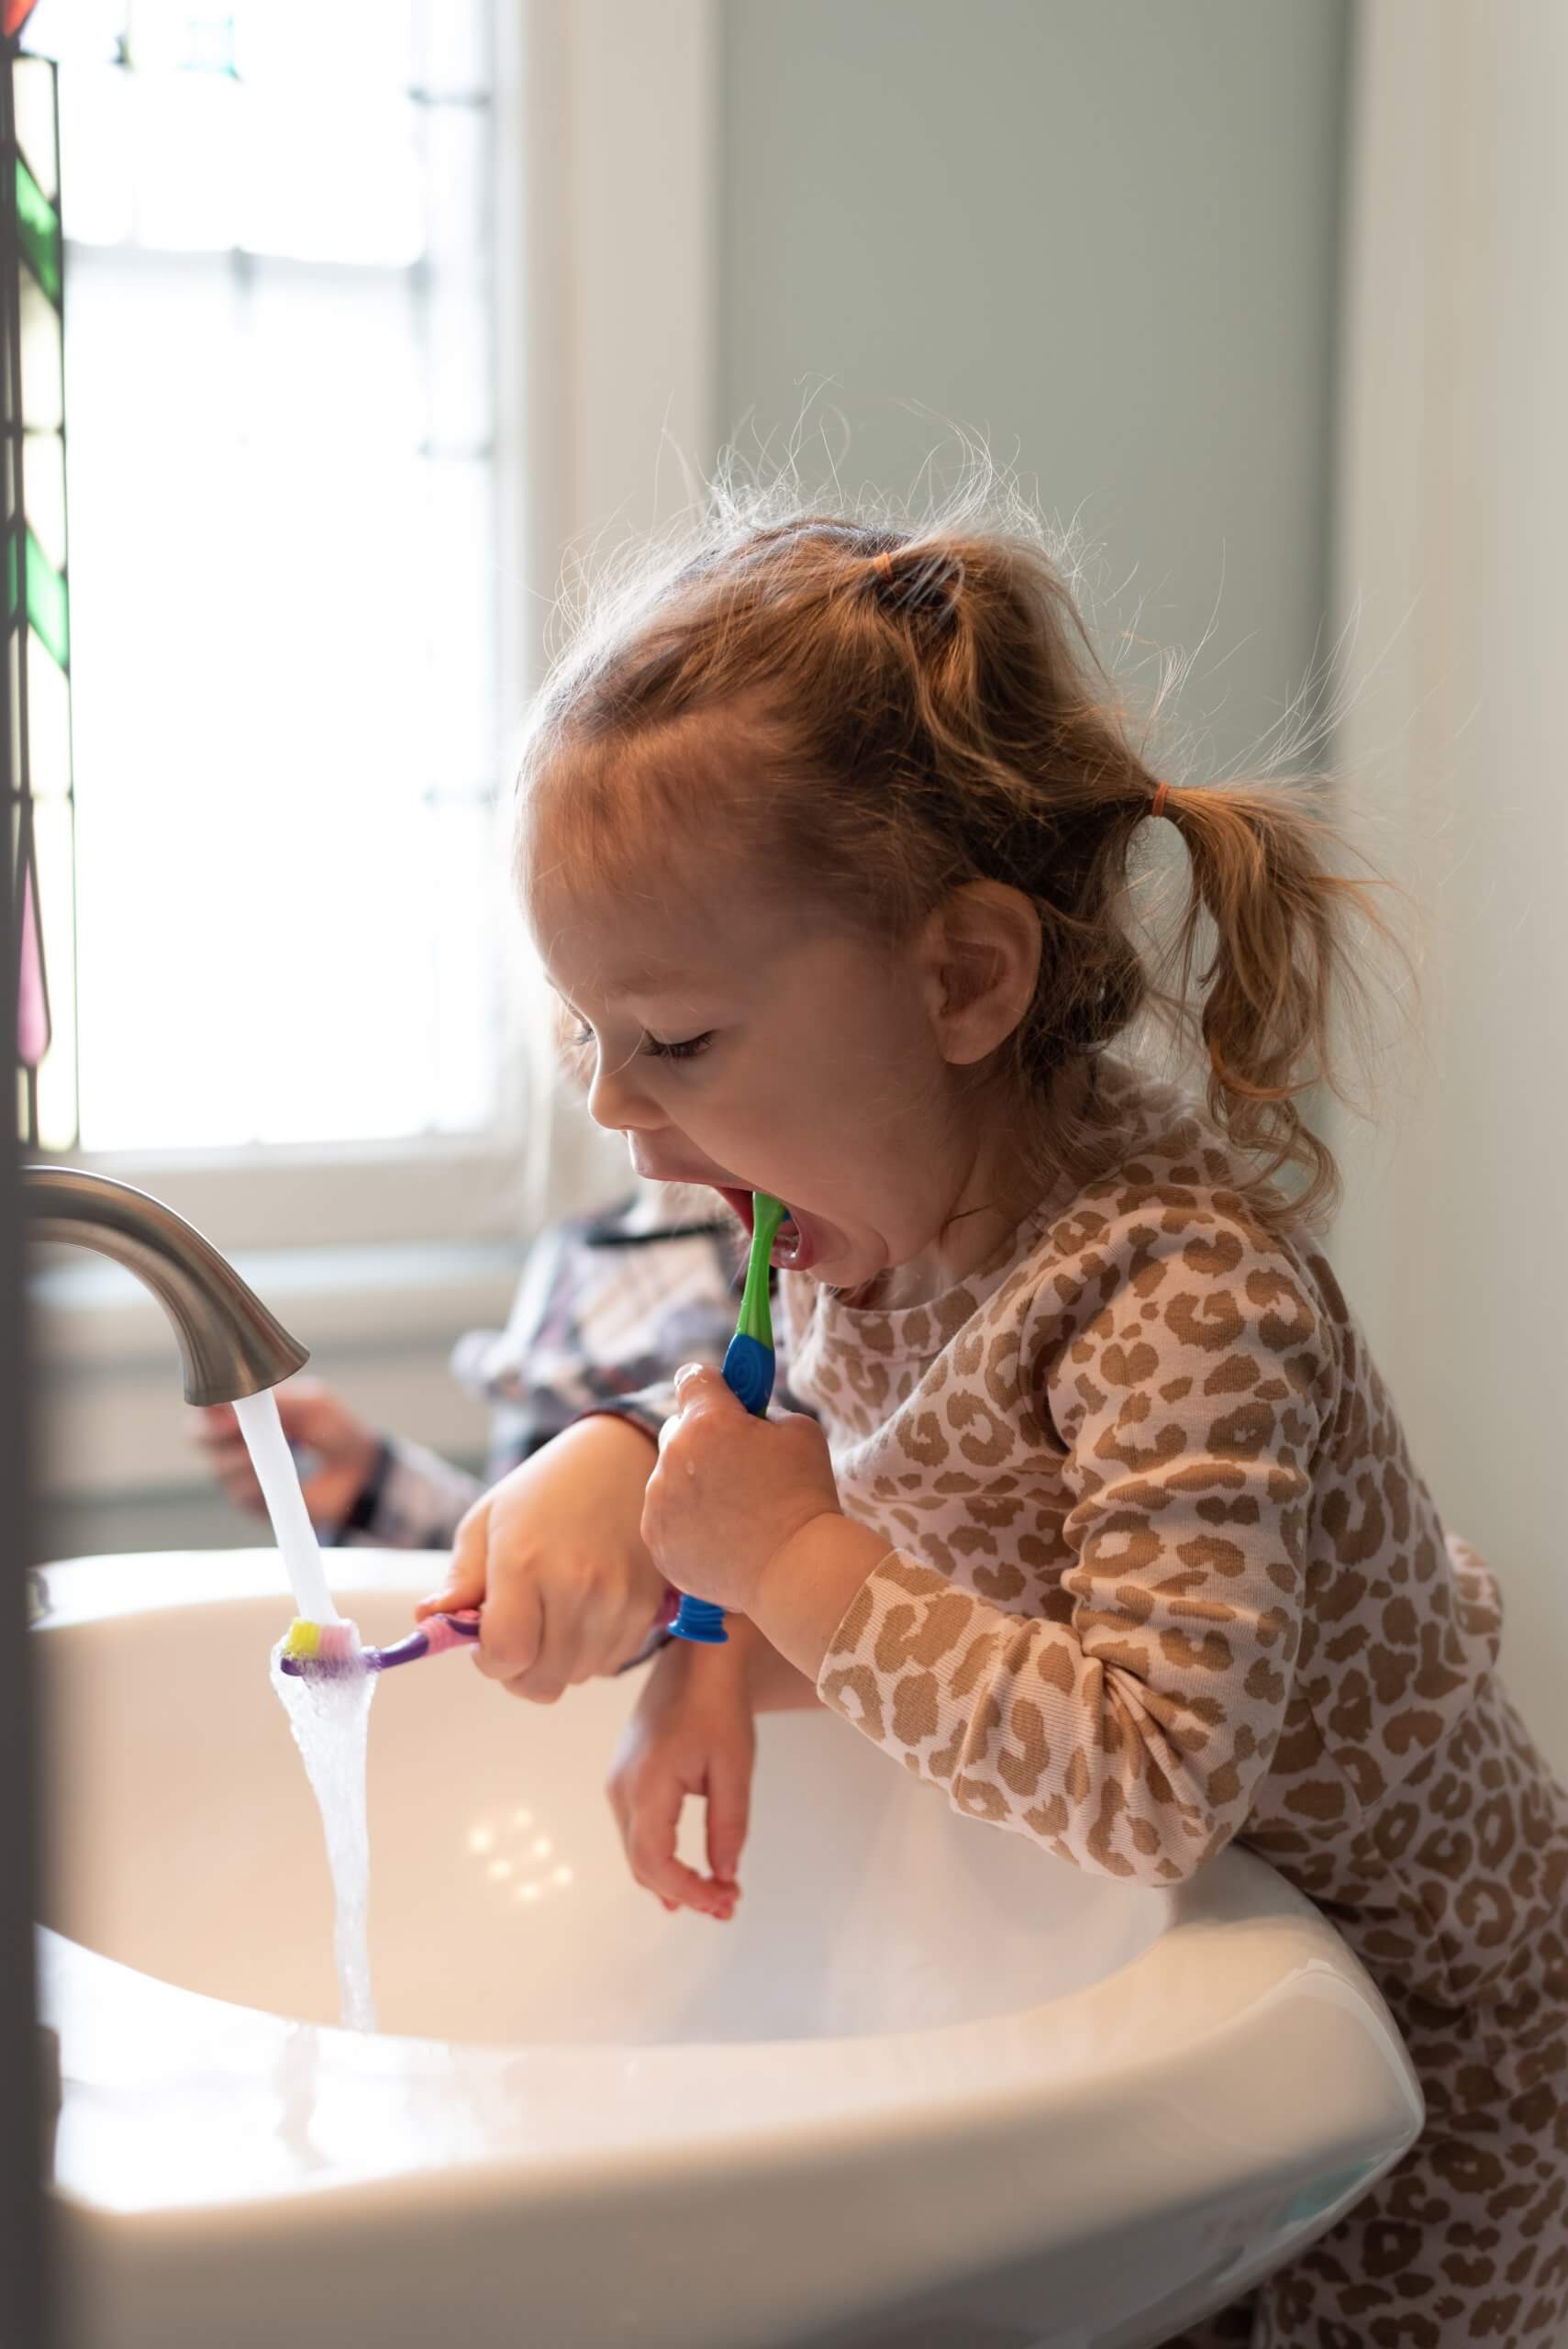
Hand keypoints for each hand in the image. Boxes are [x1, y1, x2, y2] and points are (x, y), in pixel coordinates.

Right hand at [191, 1375, 378, 1529]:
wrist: (358, 1472)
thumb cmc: (335, 1430)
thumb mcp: (312, 1404)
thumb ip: (278, 1399)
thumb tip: (241, 1397)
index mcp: (246, 1408)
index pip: (208, 1400)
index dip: (206, 1400)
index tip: (218, 1401)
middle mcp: (234, 1438)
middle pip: (196, 1434)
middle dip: (212, 1431)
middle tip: (237, 1429)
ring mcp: (238, 1471)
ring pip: (217, 1464)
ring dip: (242, 1457)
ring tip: (277, 1451)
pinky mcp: (249, 1499)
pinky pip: (239, 1490)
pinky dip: (256, 1481)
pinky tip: (278, 1475)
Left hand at [417, 1413, 669, 1702]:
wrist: (620, 1458)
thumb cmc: (542, 1490)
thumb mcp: (486, 1523)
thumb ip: (459, 1582)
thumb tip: (426, 1621)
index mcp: (525, 1562)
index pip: (506, 1656)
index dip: (489, 1661)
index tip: (485, 1642)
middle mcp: (577, 1586)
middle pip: (543, 1682)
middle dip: (519, 1669)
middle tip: (516, 1632)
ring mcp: (619, 1599)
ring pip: (577, 1677)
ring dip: (557, 1661)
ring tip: (551, 1613)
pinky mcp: (649, 1606)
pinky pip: (611, 1663)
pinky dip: (591, 1651)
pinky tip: (584, 1610)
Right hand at [605, 1633, 756, 1918]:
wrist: (695, 1661)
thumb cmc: (719, 1707)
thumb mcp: (734, 1767)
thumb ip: (728, 1826)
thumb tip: (724, 1876)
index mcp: (647, 1785)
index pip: (655, 1862)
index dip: (689, 1891)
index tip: (726, 1901)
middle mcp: (621, 1790)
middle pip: (641, 1865)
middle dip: (683, 1893)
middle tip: (727, 1905)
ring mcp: (617, 1784)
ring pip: (636, 1853)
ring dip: (671, 1880)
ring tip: (716, 1894)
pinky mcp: (624, 1779)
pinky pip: (636, 1834)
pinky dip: (661, 1859)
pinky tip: (687, 1873)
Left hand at [640, 1362, 844, 1617]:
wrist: (795, 1568)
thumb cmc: (805, 1495)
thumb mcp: (799, 1430)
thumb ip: (762, 1412)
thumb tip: (744, 1415)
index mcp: (708, 1421)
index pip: (693, 1378)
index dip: (710, 1384)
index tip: (720, 1395)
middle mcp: (673, 1456)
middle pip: (677, 1429)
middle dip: (701, 1437)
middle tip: (735, 1461)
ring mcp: (659, 1501)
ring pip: (669, 1475)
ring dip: (693, 1481)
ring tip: (734, 1509)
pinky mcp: (657, 1539)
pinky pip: (665, 1515)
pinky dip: (686, 1519)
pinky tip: (721, 1534)